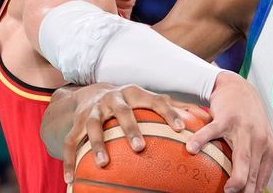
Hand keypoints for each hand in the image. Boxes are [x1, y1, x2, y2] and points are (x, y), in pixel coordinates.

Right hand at [61, 83, 186, 183]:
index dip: (170, 113)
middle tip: (140, 147)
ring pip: (93, 126)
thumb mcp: (149, 99)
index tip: (181, 129)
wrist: (92, 92)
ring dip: (97, 145)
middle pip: (122, 112)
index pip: (156, 100)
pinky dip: (70, 161)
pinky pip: (71, 142)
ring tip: (104, 164)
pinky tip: (70, 180)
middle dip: (130, 128)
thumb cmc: (130, 101)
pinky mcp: (77, 123)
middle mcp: (113, 99)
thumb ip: (173, 107)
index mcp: (135, 93)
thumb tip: (202, 116)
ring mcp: (93, 111)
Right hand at [186, 72, 272, 192]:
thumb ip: (258, 162)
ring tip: (227, 190)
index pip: (262, 177)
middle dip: (246, 189)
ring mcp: (244, 128)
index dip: (253, 191)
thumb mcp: (261, 140)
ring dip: (235, 176)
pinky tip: (192, 150)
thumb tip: (251, 190)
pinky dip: (201, 141)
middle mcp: (260, 139)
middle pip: (253, 171)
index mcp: (270, 148)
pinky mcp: (227, 117)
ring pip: (241, 157)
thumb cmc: (249, 120)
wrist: (239, 88)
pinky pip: (212, 132)